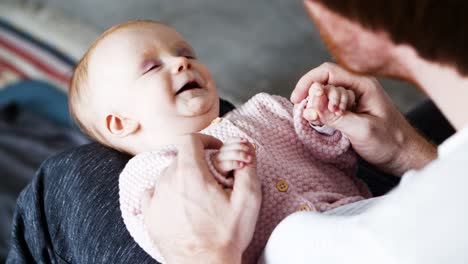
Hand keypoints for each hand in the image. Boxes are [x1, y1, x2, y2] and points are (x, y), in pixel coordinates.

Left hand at [141, 133, 260, 263]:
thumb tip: (247, 149)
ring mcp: (156, 198)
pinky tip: (179, 205)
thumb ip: (248, 168)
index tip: (216, 150)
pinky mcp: (149, 215)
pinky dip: (166, 192)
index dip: (206, 139)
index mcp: (190, 173)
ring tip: (198, 197)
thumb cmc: (226, 236)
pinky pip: (153, 192)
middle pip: (181, 158)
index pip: (191, 139)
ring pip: (168, 175)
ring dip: (183, 178)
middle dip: (198, 163)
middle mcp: (168, 181)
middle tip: (213, 179)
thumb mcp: (248, 200)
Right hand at [292, 62, 436, 175]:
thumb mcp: (361, 130)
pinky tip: (319, 124)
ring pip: (325, 96)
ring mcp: (353, 101)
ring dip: (317, 108)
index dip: (309, 83)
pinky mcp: (349, 113)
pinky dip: (321, 115)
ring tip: (316, 122)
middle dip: (313, 98)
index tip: (297, 100)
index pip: (328, 72)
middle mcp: (356, 89)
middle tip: (311, 117)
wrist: (405, 157)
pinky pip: (329, 107)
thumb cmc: (389, 142)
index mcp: (362, 85)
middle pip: (324, 83)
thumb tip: (310, 107)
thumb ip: (335, 117)